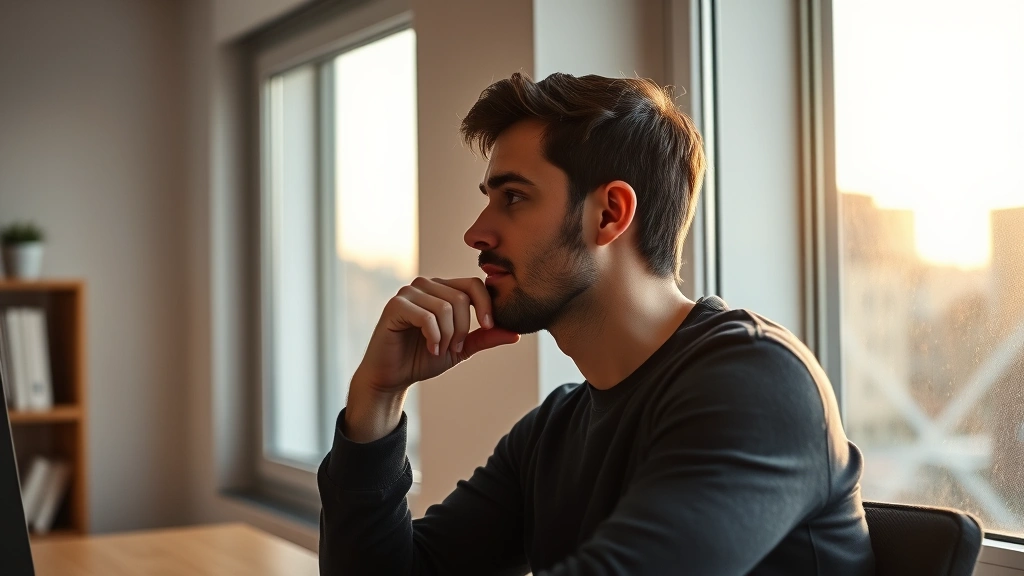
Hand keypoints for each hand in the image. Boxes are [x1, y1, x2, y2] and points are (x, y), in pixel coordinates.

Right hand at [354, 276, 520, 394]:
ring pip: (445, 307)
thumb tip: (516, 333)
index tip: (488, 327)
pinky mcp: (395, 305)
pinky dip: (434, 336)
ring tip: (440, 349)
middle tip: (454, 348)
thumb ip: (485, 337)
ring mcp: (408, 292)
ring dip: (448, 335)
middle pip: (461, 297)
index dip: (486, 305)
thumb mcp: (461, 349)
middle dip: (464, 329)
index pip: (474, 284)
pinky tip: (430, 348)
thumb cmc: (424, 358)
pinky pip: (426, 316)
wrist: (392, 376)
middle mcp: (426, 285)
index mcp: (443, 290)